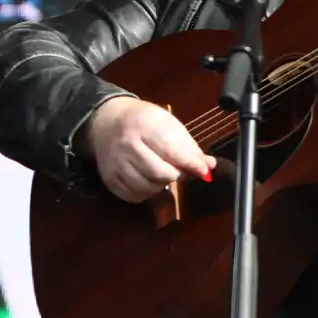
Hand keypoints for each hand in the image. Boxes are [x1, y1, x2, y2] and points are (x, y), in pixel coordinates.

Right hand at [82, 96, 217, 202]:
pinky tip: (149, 181)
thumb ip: (188, 147)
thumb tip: (209, 166)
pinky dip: (146, 193)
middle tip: (181, 171)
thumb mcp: (168, 124)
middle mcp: (127, 145)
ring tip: (164, 173)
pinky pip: (133, 196)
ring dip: (162, 185)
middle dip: (176, 175)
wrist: (107, 121)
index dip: (190, 163)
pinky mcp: (109, 178)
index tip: (204, 171)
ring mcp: (115, 163)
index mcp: (145, 125)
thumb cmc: (144, 122)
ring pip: (146, 187)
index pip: (170, 149)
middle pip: (158, 172)